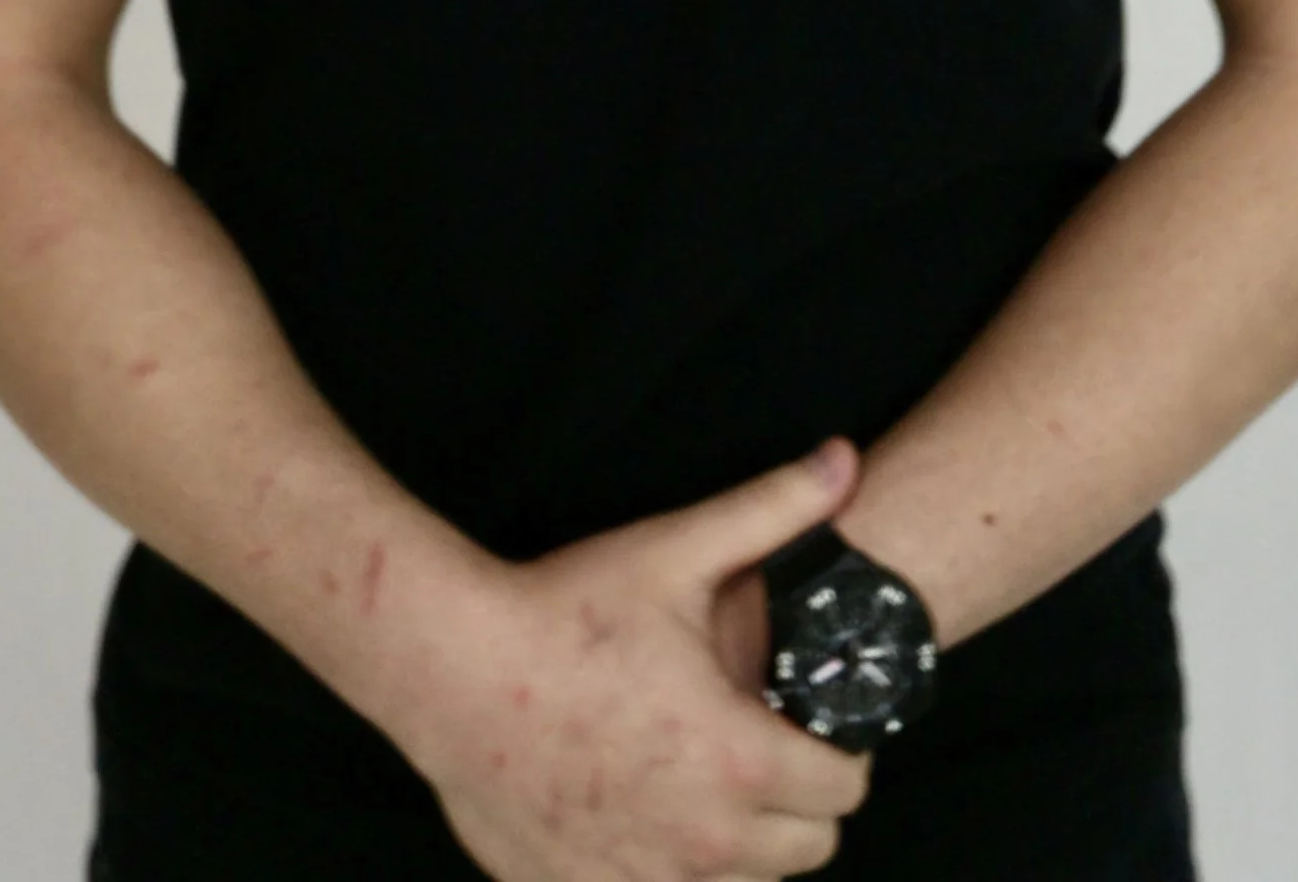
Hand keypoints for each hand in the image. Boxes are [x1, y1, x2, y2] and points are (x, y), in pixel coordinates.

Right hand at [403, 438, 873, 881]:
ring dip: (742, 839)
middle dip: (799, 796)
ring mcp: (645, 879)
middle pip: (808, 849)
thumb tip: (843, 458)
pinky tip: (647, 806)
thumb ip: (775, 506)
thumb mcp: (676, 550)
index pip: (844, 789)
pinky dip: (673, 865)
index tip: (804, 714)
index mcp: (738, 759)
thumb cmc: (567, 612)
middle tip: (758, 739)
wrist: (453, 672)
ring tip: (703, 770)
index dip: (838, 745)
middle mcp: (704, 839)